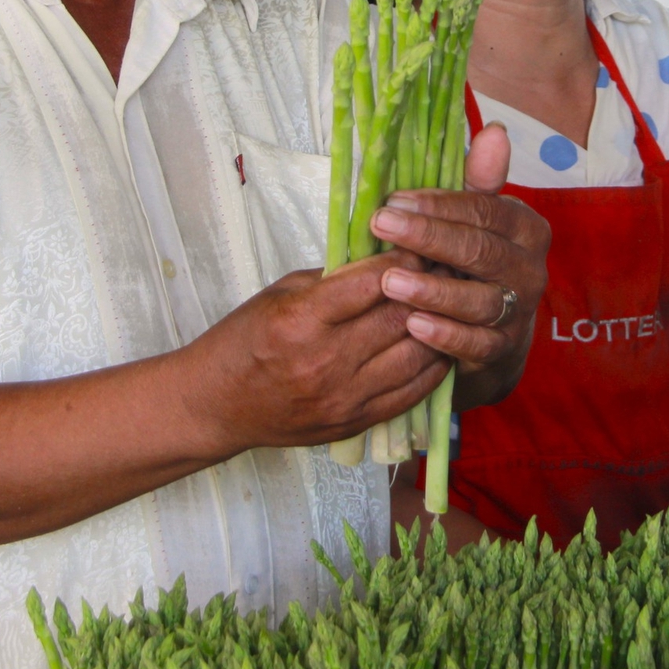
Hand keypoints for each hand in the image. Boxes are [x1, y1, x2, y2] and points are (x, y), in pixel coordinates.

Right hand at [183, 254, 446, 456]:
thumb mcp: (281, 294)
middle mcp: (326, 361)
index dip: (405, 260)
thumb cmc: (244, 341)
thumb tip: (388, 257)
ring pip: (416, 357)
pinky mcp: (354, 423)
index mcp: (302, 320)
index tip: (423, 245)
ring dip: (440, 328)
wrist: (216, 406)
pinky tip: (441, 345)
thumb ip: (334, 279)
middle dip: (431, 288)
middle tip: (450, 268)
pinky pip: (412, 394)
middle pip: (399, 318)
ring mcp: (343, 398)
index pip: (372, 283)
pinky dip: (434, 367)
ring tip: (452, 305)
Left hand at [368, 123, 549, 409]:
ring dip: (433, 290)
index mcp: (526, 229)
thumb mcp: (476, 219)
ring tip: (390, 281)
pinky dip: (445, 335)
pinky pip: (476, 343)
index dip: (440, 205)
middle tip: (381, 226)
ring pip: (480, 300)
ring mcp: (518, 312)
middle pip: (482, 251)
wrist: (492, 334)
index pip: (486, 210)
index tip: (394, 200)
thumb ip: (479, 180)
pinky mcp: (501, 351)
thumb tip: (496, 131)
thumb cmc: (473, 263)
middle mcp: (530, 269)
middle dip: (429, 237)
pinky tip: (412, 324)